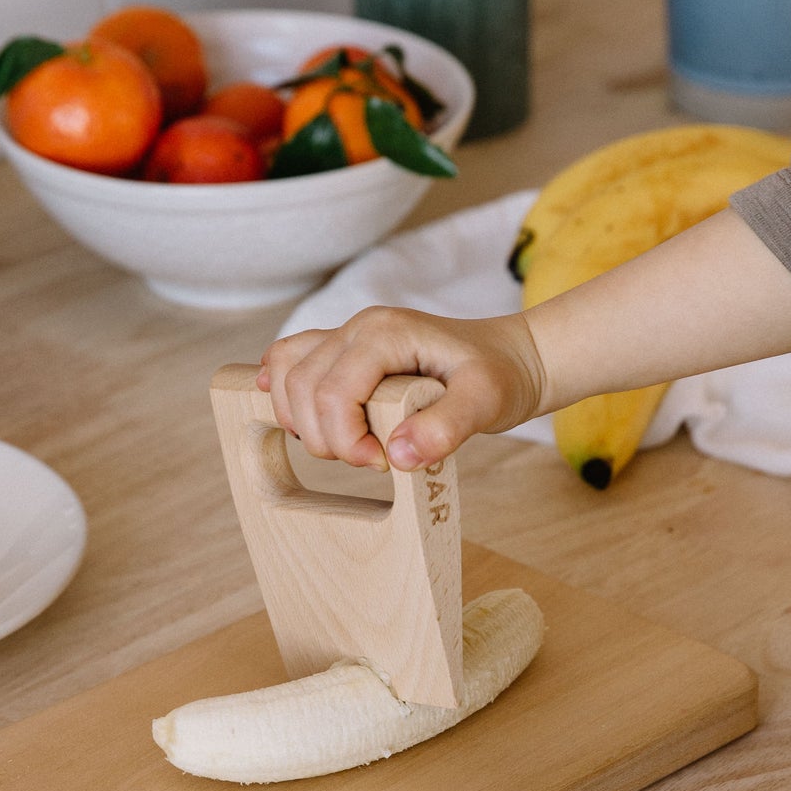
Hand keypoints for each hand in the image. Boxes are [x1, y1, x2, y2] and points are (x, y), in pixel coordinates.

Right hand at [257, 307, 545, 471]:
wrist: (510, 359)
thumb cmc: (500, 376)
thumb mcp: (487, 403)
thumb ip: (446, 427)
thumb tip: (397, 456)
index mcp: (386, 333)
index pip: (333, 391)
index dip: (346, 439)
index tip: (383, 463)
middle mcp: (358, 327)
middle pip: (301, 386)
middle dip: (326, 438)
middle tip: (372, 459)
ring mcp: (346, 335)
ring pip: (286, 373)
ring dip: (301, 420)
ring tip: (347, 444)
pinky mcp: (342, 349)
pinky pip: (289, 360)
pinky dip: (281, 390)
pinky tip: (291, 414)